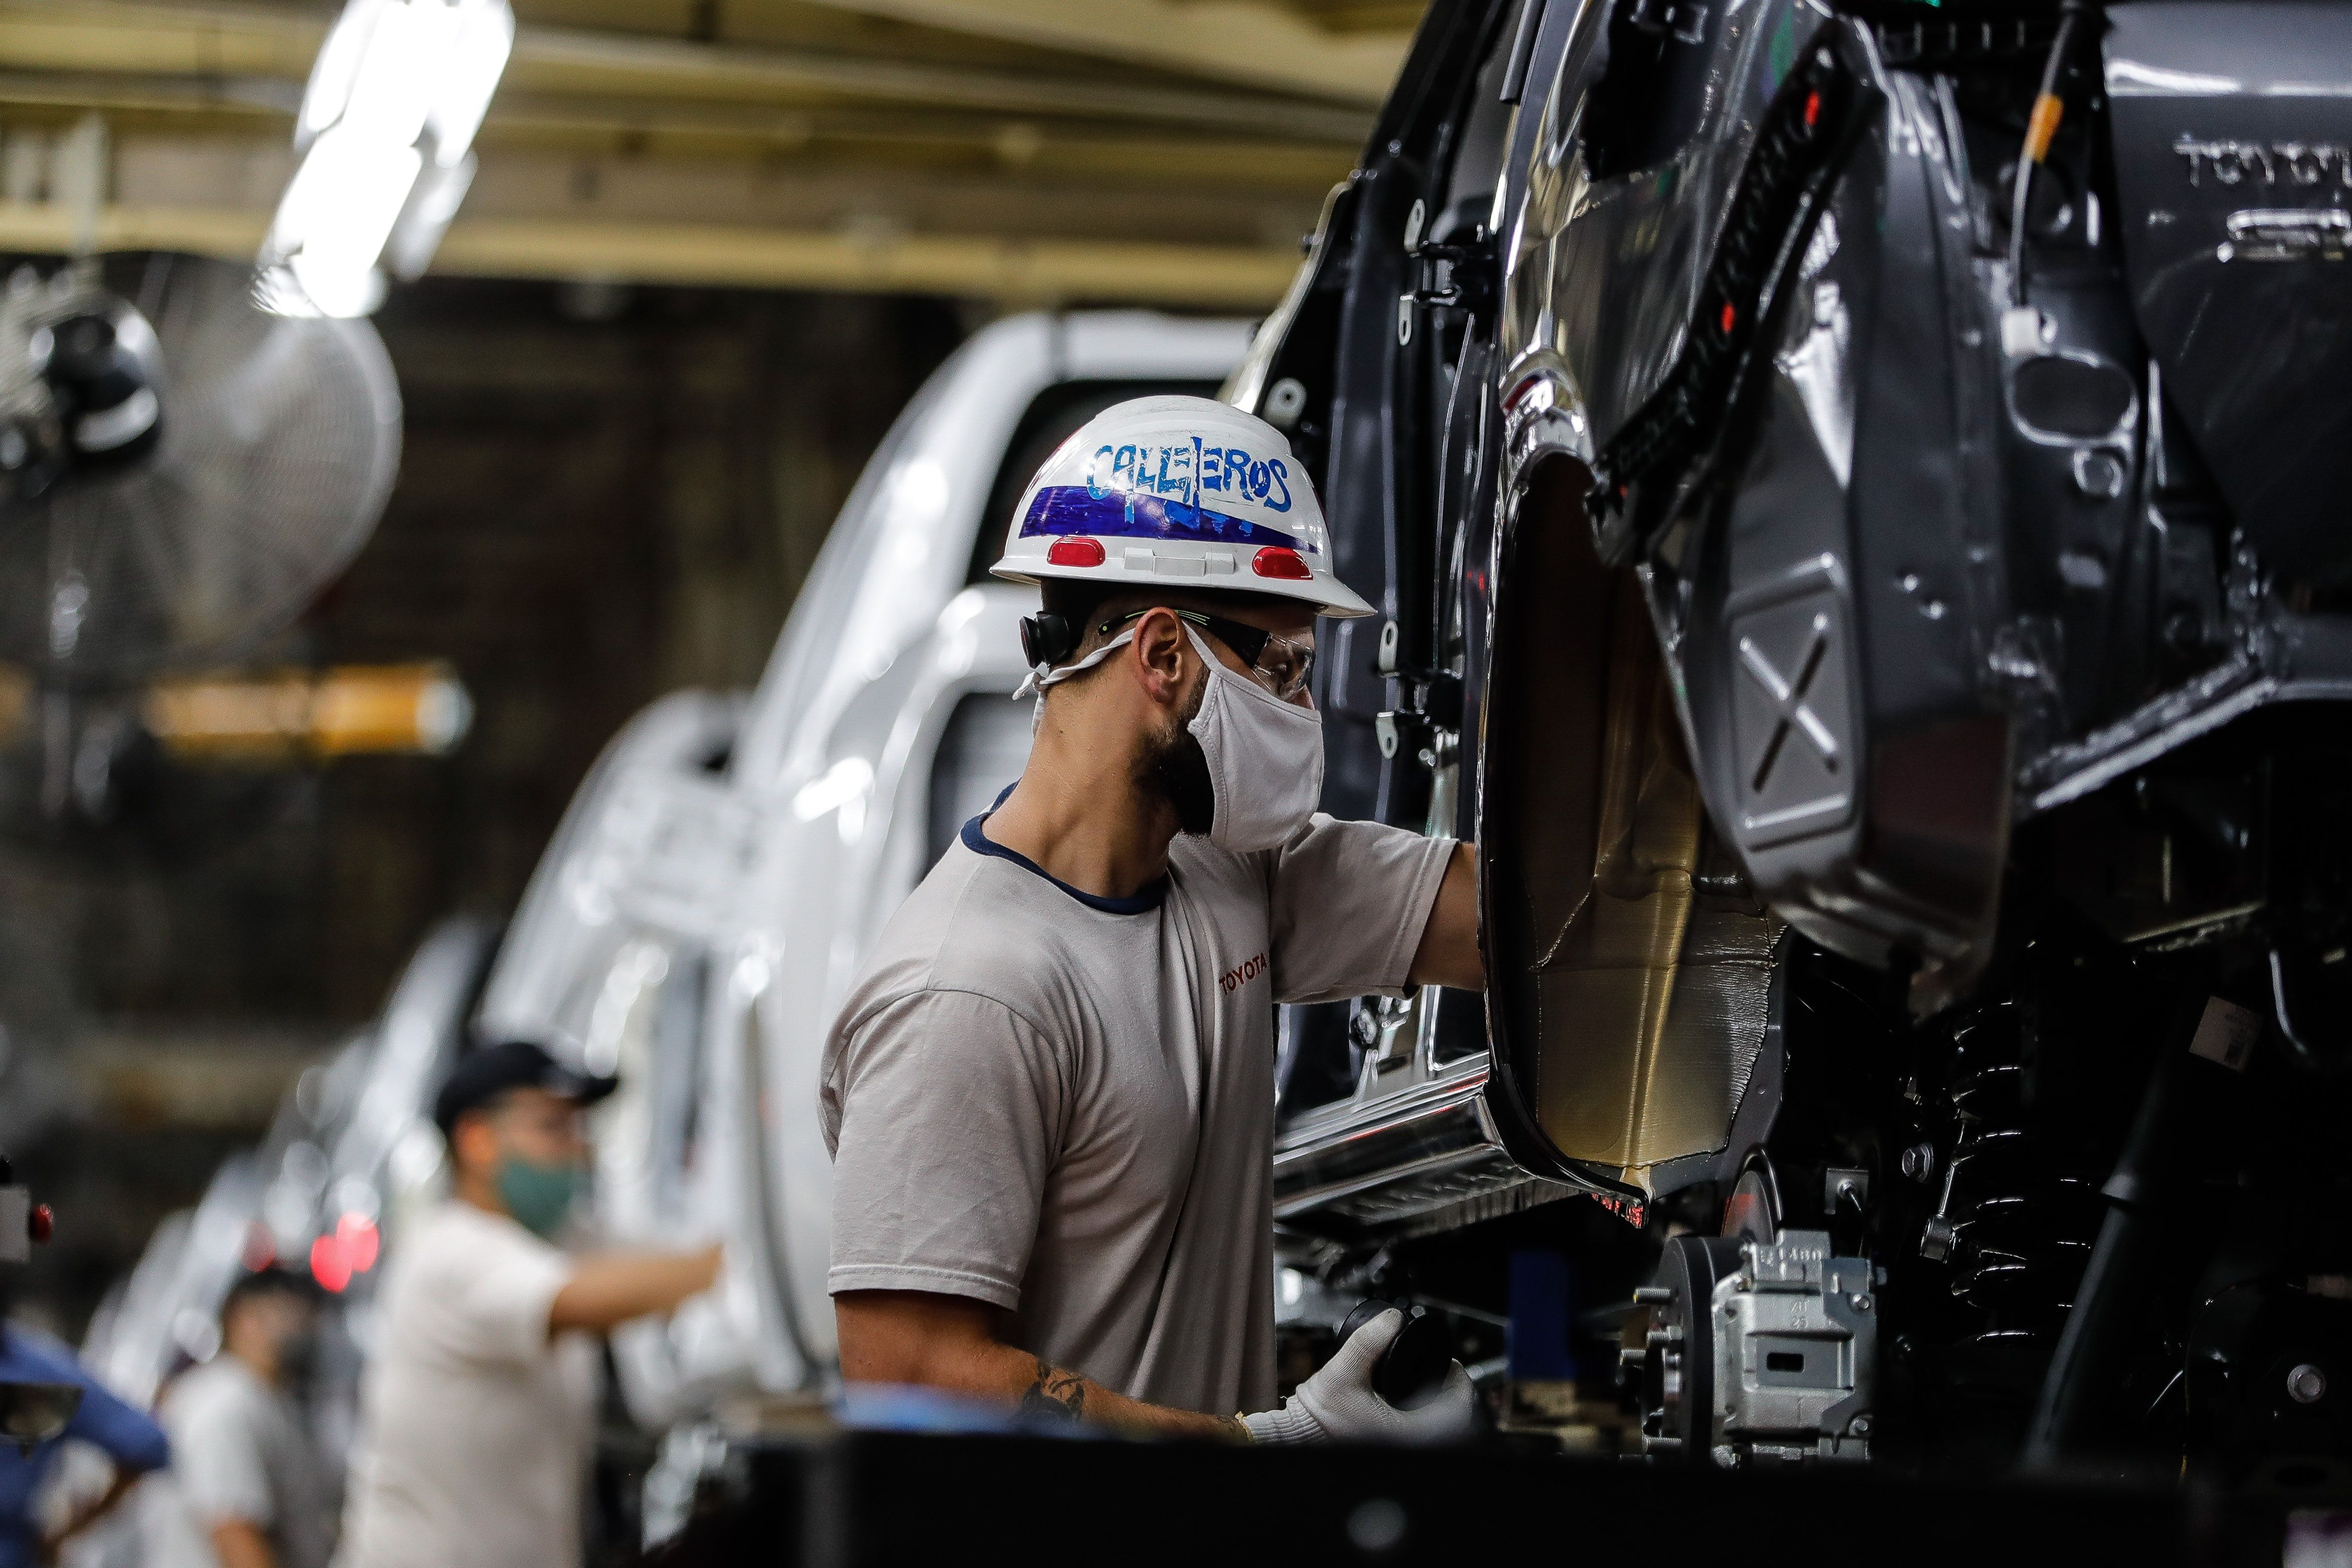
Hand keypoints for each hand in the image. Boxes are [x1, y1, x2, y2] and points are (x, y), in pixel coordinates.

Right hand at [1240, 1309, 1476, 1443]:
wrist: (1299, 1433)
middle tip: (1442, 1370)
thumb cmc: (1319, 1414)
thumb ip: (1367, 1342)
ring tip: (1430, 1383)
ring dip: (1439, 1405)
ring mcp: (1400, 1448)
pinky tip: (1410, 1401)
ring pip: (1438, 1429)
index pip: (1457, 1409)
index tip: (1451, 1363)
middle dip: (1451, 1391)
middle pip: (1452, 1419)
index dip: (1460, 1381)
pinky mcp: (1388, 1446)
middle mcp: (1408, 1443)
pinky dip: (1424, 1417)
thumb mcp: (1343, 1371)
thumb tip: (1392, 1319)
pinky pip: (1420, 1433)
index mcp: (1407, 1432)